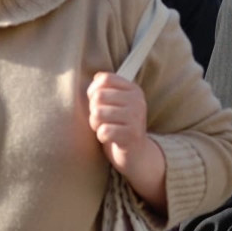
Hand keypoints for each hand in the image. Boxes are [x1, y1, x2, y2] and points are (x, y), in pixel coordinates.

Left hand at [87, 71, 166, 208]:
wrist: (136, 153)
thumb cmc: (121, 125)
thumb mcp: (117, 103)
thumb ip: (107, 88)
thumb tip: (96, 77)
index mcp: (134, 90)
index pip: (105, 79)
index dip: (93, 89)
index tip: (96, 101)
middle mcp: (138, 101)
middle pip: (98, 96)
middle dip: (93, 110)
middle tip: (101, 119)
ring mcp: (136, 118)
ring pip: (98, 114)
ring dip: (96, 124)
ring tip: (104, 127)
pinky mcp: (131, 135)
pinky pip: (104, 131)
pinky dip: (101, 136)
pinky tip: (109, 138)